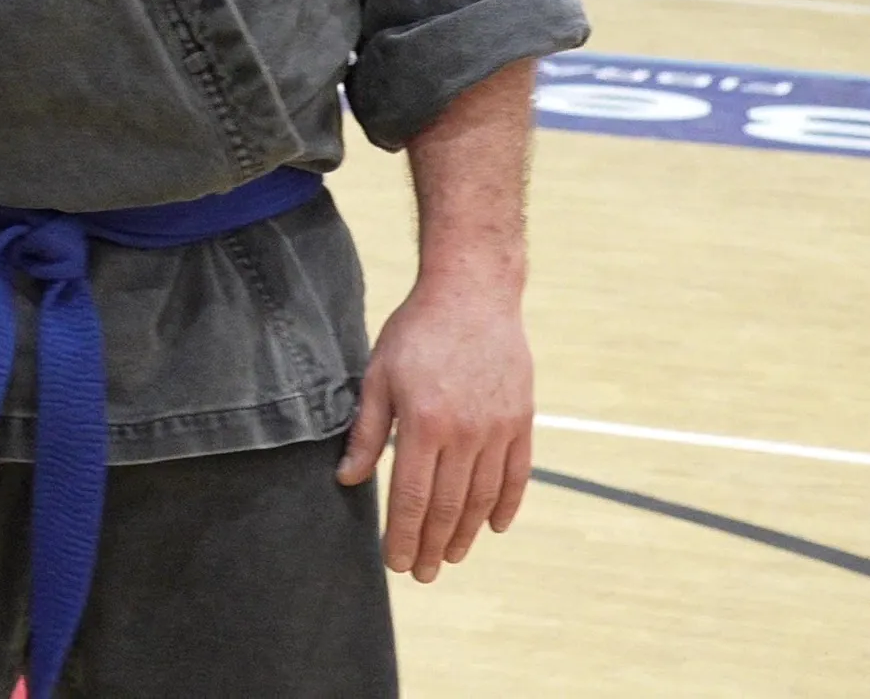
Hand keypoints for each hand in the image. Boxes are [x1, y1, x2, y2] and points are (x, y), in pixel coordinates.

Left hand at [336, 276, 534, 581]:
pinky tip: (495, 527)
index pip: (413, 497)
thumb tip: (348, 479)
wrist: (473, 295)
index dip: (404, 535)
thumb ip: (366, 432)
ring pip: (483, 497)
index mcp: (424, 424)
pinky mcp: (521, 421)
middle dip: (434, 546)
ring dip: (468, 534)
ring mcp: (499, 429)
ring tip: (453, 557)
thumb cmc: (416, 332)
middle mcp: (466, 433)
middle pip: (449, 507)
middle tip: (423, 574)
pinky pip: (517, 475)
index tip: (395, 563)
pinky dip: (507, 505)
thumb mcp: (378, 376)